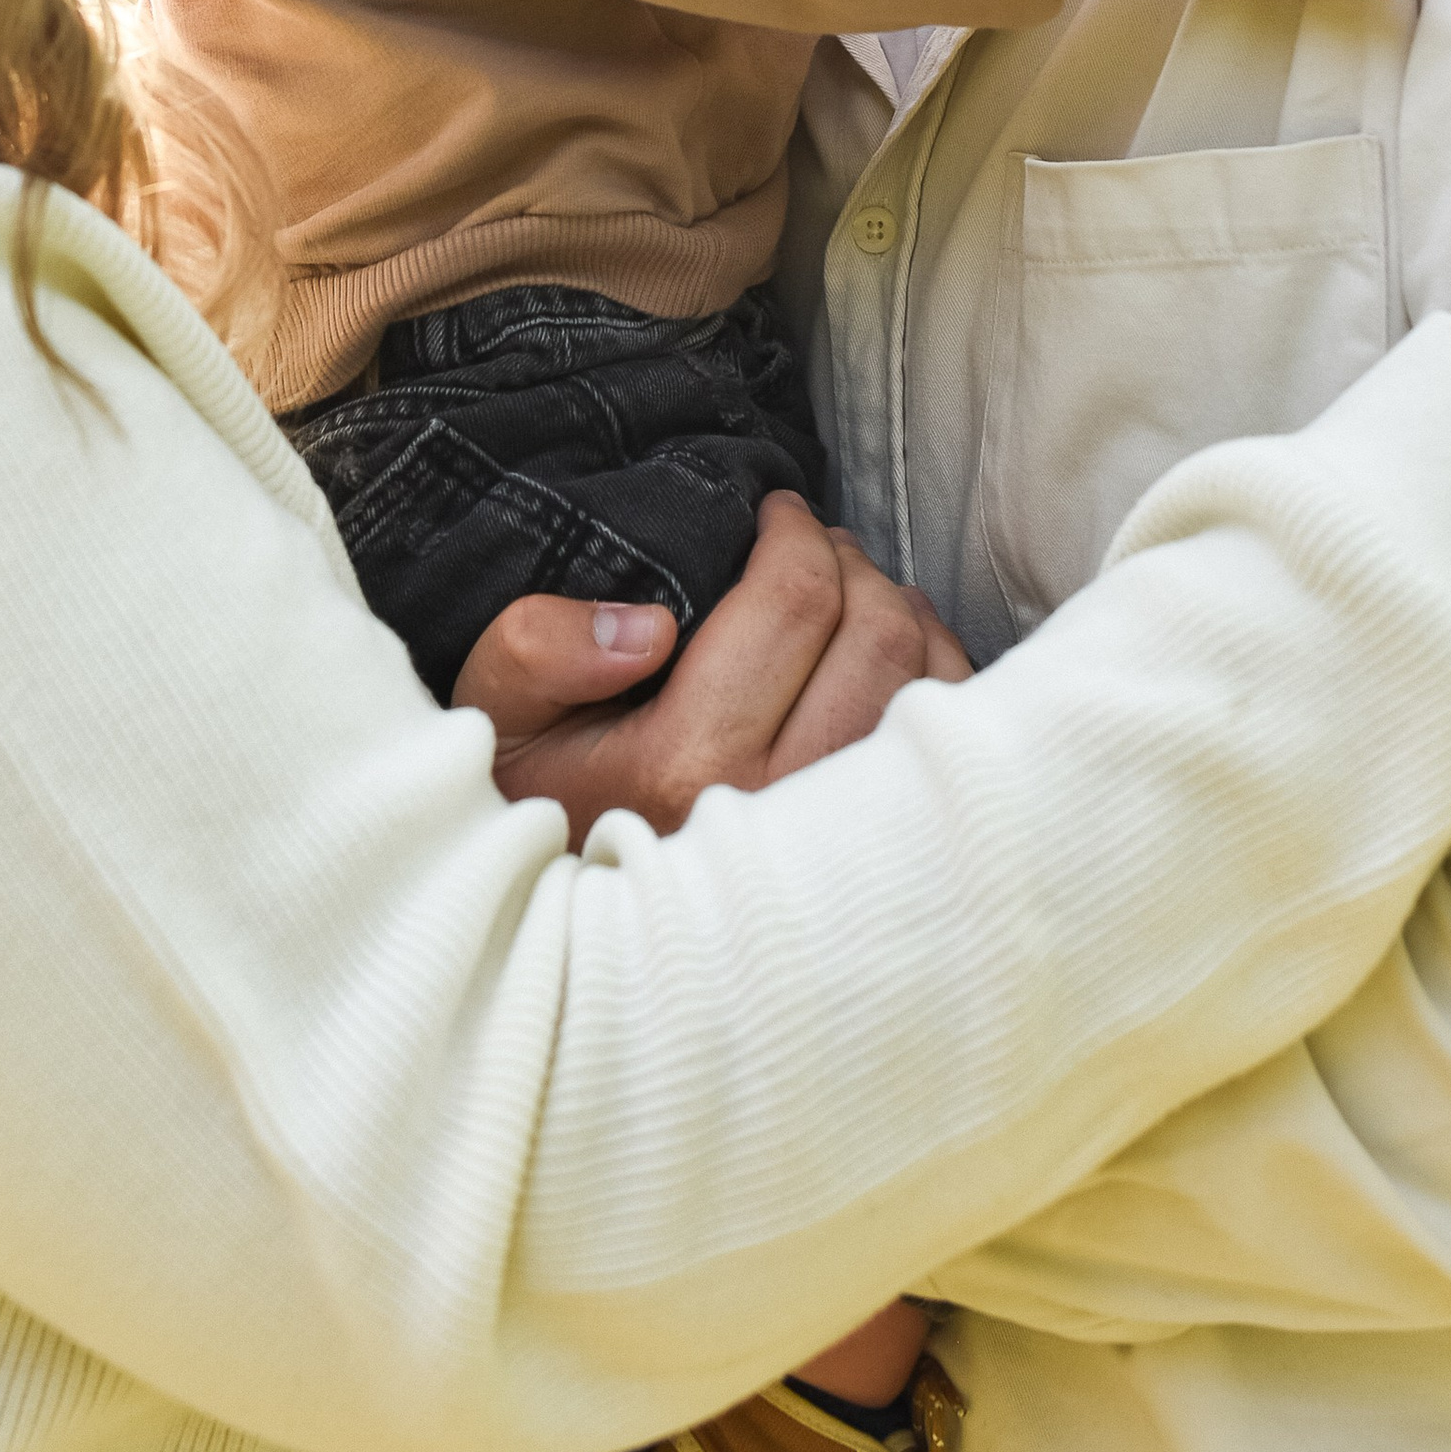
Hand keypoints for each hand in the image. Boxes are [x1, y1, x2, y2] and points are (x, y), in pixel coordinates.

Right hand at [450, 493, 970, 848]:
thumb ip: (537, 649)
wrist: (575, 939)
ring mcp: (843, 847)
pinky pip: (955, 746)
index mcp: (684, 764)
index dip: (793, 531)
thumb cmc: (538, 800)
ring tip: (853, 595)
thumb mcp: (496, 717)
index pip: (793, 601)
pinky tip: (891, 660)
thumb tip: (647, 626)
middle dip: (850, 563)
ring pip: (931, 687)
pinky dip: (938, 679)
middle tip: (812, 547)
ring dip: (901, 614)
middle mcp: (779, 810)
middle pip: (877, 634)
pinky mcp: (885, 868)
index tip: (775, 512)